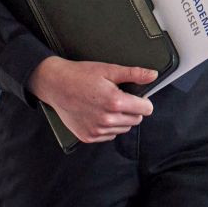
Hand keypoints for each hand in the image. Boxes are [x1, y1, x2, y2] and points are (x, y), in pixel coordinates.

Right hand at [27, 57, 155, 142]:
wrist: (55, 85)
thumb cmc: (80, 75)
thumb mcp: (109, 70)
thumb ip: (134, 74)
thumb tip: (153, 75)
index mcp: (114, 102)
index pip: (145, 109)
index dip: (144, 101)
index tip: (139, 96)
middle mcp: (106, 119)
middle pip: (136, 120)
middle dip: (133, 109)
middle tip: (120, 98)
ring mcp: (96, 130)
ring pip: (123, 128)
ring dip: (121, 118)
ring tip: (108, 105)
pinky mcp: (88, 136)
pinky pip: (109, 135)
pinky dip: (109, 126)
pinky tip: (100, 113)